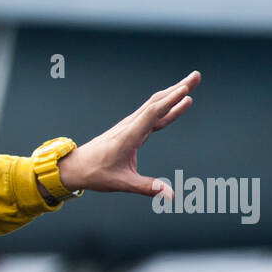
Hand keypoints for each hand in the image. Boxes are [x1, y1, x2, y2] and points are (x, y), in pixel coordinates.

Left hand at [57, 70, 200, 198]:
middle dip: (177, 89)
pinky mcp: (130, 128)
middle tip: (196, 76)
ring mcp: (129, 125)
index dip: (170, 102)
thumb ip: (147, 187)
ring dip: (173, 93)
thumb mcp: (122, 183)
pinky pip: (151, 114)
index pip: (152, 114)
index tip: (187, 91)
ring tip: (191, 83)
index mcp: (128, 136)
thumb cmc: (96, 174)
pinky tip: (177, 102)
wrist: (75, 166)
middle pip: (156, 102)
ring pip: (154, 105)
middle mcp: (129, 126)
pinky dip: (166, 106)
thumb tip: (170, 195)